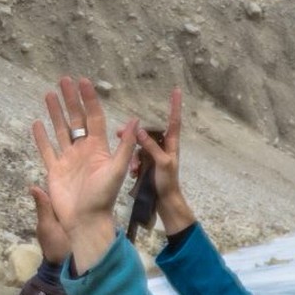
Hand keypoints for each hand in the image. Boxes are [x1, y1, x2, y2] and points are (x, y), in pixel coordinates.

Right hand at [31, 76, 140, 273]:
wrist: (87, 220)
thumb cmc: (105, 197)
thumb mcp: (118, 169)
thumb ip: (125, 146)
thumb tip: (136, 120)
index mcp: (99, 149)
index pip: (94, 118)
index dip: (89, 100)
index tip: (83, 82)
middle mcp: (83, 151)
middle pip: (76, 119)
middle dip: (70, 100)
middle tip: (64, 80)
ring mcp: (68, 160)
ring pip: (61, 130)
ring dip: (55, 113)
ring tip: (49, 93)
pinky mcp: (55, 170)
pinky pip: (47, 149)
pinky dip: (41, 137)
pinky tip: (37, 123)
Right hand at [135, 87, 194, 235]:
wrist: (165, 203)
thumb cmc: (167, 183)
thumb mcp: (161, 164)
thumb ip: (152, 147)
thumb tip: (140, 129)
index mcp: (171, 144)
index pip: (173, 121)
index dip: (174, 106)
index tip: (176, 90)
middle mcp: (163, 147)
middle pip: (148, 132)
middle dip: (134, 133)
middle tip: (118, 131)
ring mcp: (154, 155)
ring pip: (139, 145)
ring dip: (133, 151)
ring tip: (132, 163)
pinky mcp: (146, 164)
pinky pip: (136, 157)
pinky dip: (132, 162)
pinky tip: (133, 171)